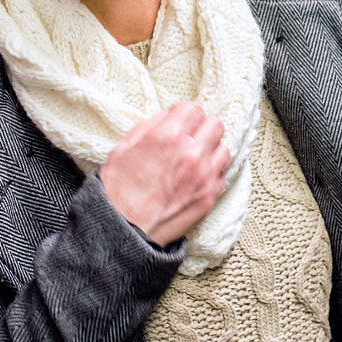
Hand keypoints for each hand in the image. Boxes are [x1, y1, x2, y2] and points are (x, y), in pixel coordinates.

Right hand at [99, 103, 230, 245]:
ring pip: (224, 149)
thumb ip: (149, 127)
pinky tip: (196, 178)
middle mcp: (191, 154)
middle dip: (201, 128)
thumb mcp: (123, 147)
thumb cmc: (117, 191)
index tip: (179, 122)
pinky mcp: (209, 197)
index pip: (194, 109)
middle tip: (189, 138)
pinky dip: (212, 173)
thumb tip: (167, 118)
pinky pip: (222, 175)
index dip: (184, 115)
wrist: (122, 232)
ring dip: (210, 150)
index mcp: (168, 137)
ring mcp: (204, 177)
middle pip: (215, 125)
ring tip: (194, 158)